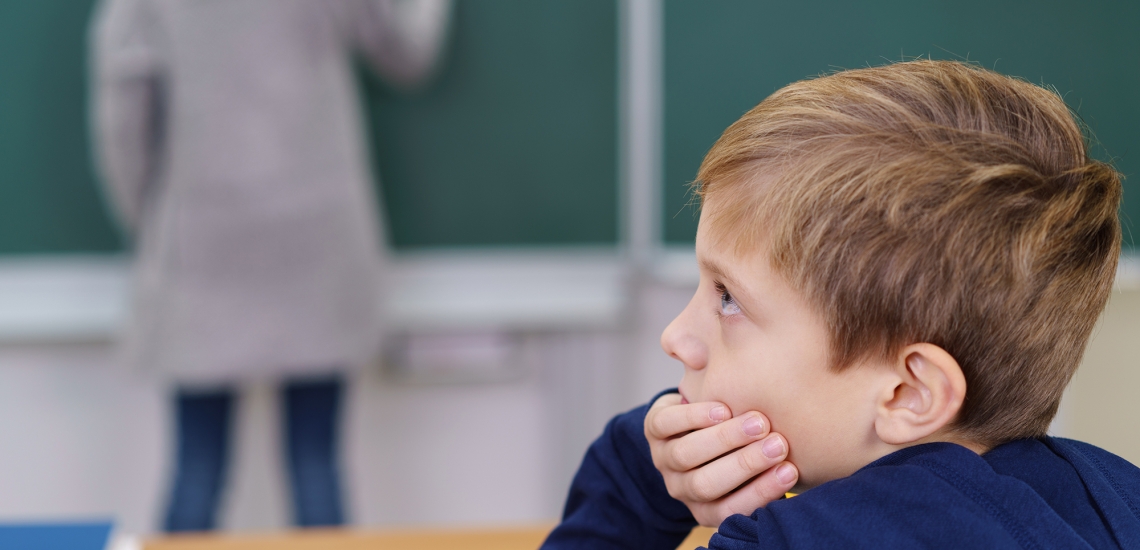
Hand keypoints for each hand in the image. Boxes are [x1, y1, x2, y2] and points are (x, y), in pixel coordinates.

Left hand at [645, 393, 798, 526]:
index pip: (731, 509)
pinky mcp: (652, 429)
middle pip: (707, 484)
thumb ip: (769, 469)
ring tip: (758, 423)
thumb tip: (804, 466)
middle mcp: (682, 488)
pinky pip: (667, 424)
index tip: (791, 471)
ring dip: (725, 438)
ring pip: (687, 455)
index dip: (762, 492)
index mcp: (706, 506)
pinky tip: (722, 409)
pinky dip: (694, 417)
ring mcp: (664, 459)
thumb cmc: (734, 448)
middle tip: (778, 444)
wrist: (692, 420)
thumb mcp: (750, 466)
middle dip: (745, 464)